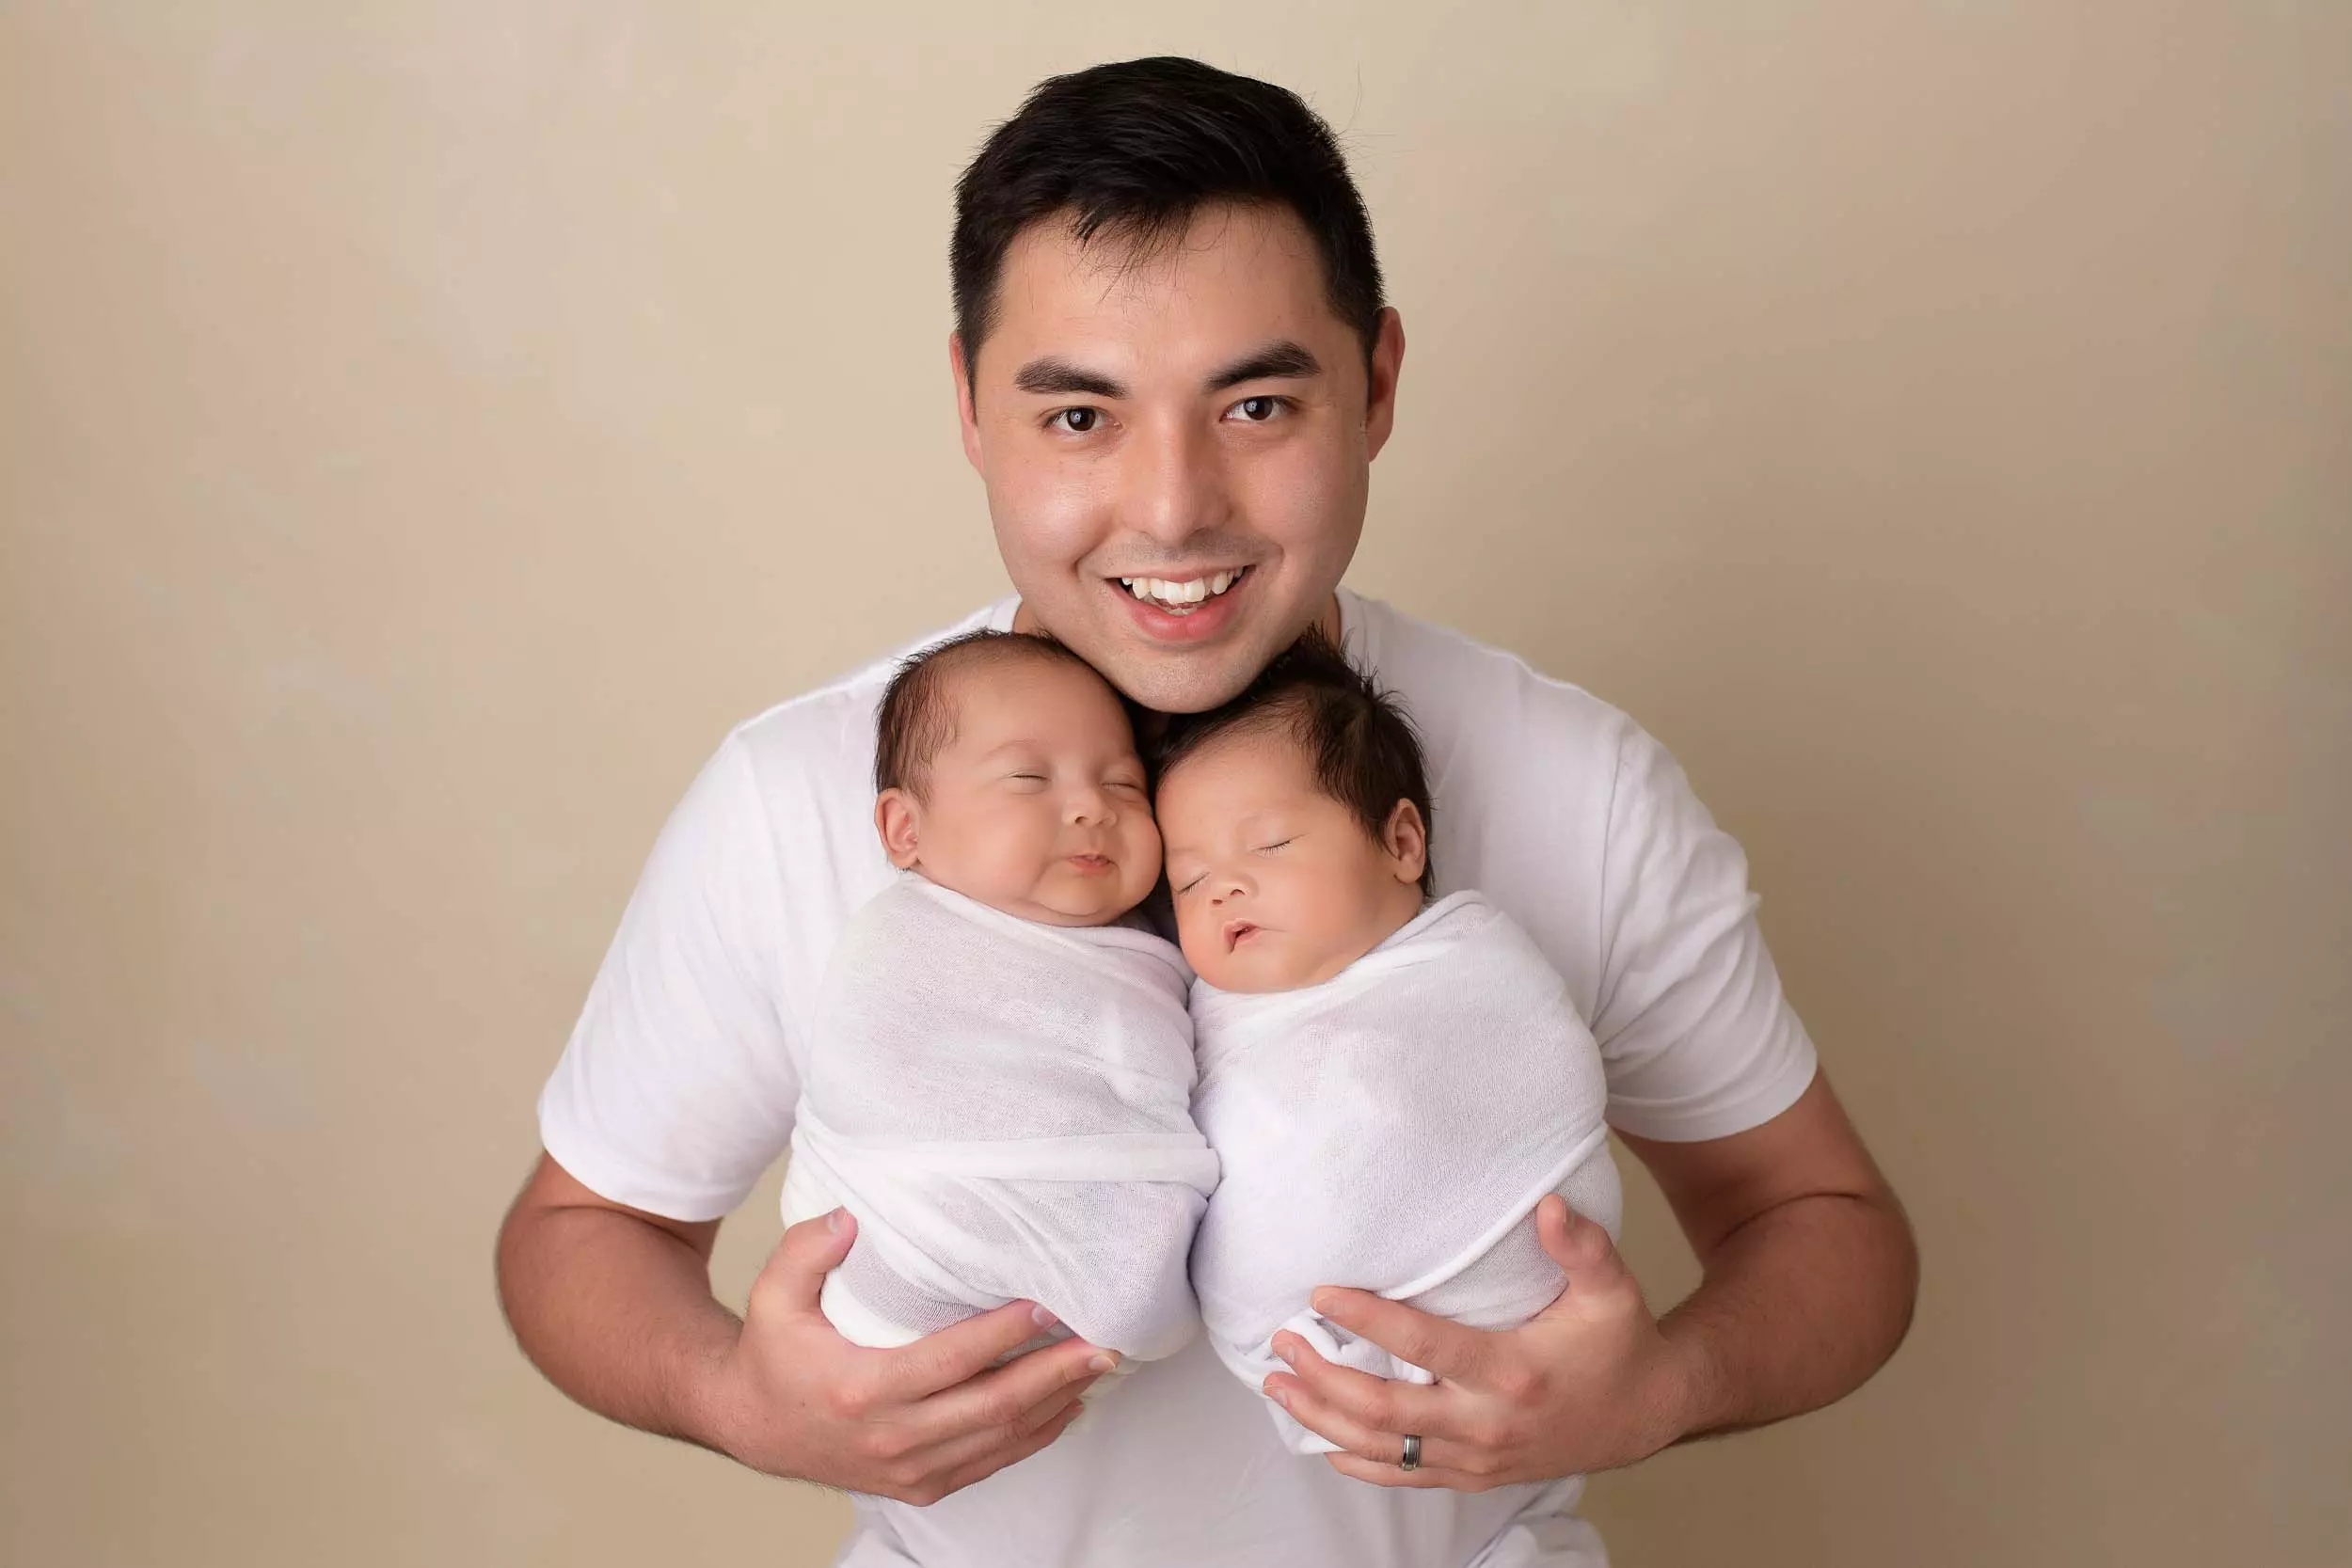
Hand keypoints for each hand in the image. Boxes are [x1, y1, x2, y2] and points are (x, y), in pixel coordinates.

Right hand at [702, 1207, 1116, 1504]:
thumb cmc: (774, 1354)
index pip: (952, 1360)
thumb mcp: (773, 1296)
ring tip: (1098, 1367)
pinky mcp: (921, 1486)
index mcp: (862, 1389)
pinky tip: (1064, 1406)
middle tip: (1103, 1342)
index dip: (1005, 1334)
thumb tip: (850, 1217)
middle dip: (1054, 1374)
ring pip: (999, 1439)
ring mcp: (910, 1470)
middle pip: (992, 1406)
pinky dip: (1033, 1436)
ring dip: (1055, 1404)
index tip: (1049, 1306)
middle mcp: (892, 1438)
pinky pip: (990, 1463)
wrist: (752, 1426)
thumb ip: (806, 1251)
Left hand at [1262, 1195, 1695, 1489]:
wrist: (1646, 1413)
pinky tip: (1321, 1439)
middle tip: (1282, 1340)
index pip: (1424, 1346)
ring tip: (1279, 1383)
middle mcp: (1487, 1424)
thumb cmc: (1618, 1342)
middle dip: (1324, 1377)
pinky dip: (1356, 1461)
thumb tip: (1548, 1205)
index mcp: (1512, 1373)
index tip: (1321, 1293)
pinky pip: (1403, 1476)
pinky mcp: (1473, 1476)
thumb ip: (1580, 1246)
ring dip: (1322, 1419)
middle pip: (1384, 1410)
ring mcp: (1477, 1458)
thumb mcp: (1611, 1287)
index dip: (1368, 1319)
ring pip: (1383, 1448)